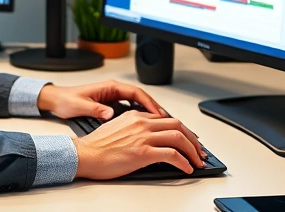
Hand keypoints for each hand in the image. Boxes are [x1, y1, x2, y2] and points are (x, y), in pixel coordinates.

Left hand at [37, 80, 166, 119]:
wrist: (57, 99)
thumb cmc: (67, 100)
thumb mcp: (81, 106)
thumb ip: (96, 109)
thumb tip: (109, 114)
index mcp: (110, 87)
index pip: (136, 93)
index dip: (149, 103)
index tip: (159, 114)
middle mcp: (114, 90)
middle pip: (141, 97)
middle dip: (154, 108)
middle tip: (166, 121)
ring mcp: (113, 96)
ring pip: (137, 103)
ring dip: (148, 112)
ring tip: (160, 124)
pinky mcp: (111, 103)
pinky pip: (131, 107)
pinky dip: (140, 115)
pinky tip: (144, 125)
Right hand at [72, 111, 206, 179]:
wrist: (85, 154)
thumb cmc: (97, 146)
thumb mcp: (117, 128)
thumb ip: (134, 128)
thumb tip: (148, 138)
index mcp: (136, 116)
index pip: (167, 119)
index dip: (182, 130)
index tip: (188, 140)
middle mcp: (142, 123)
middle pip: (178, 125)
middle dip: (193, 139)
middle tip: (199, 151)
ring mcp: (143, 137)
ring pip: (179, 137)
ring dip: (193, 151)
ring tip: (198, 161)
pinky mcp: (143, 152)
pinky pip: (172, 154)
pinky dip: (183, 162)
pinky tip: (187, 168)